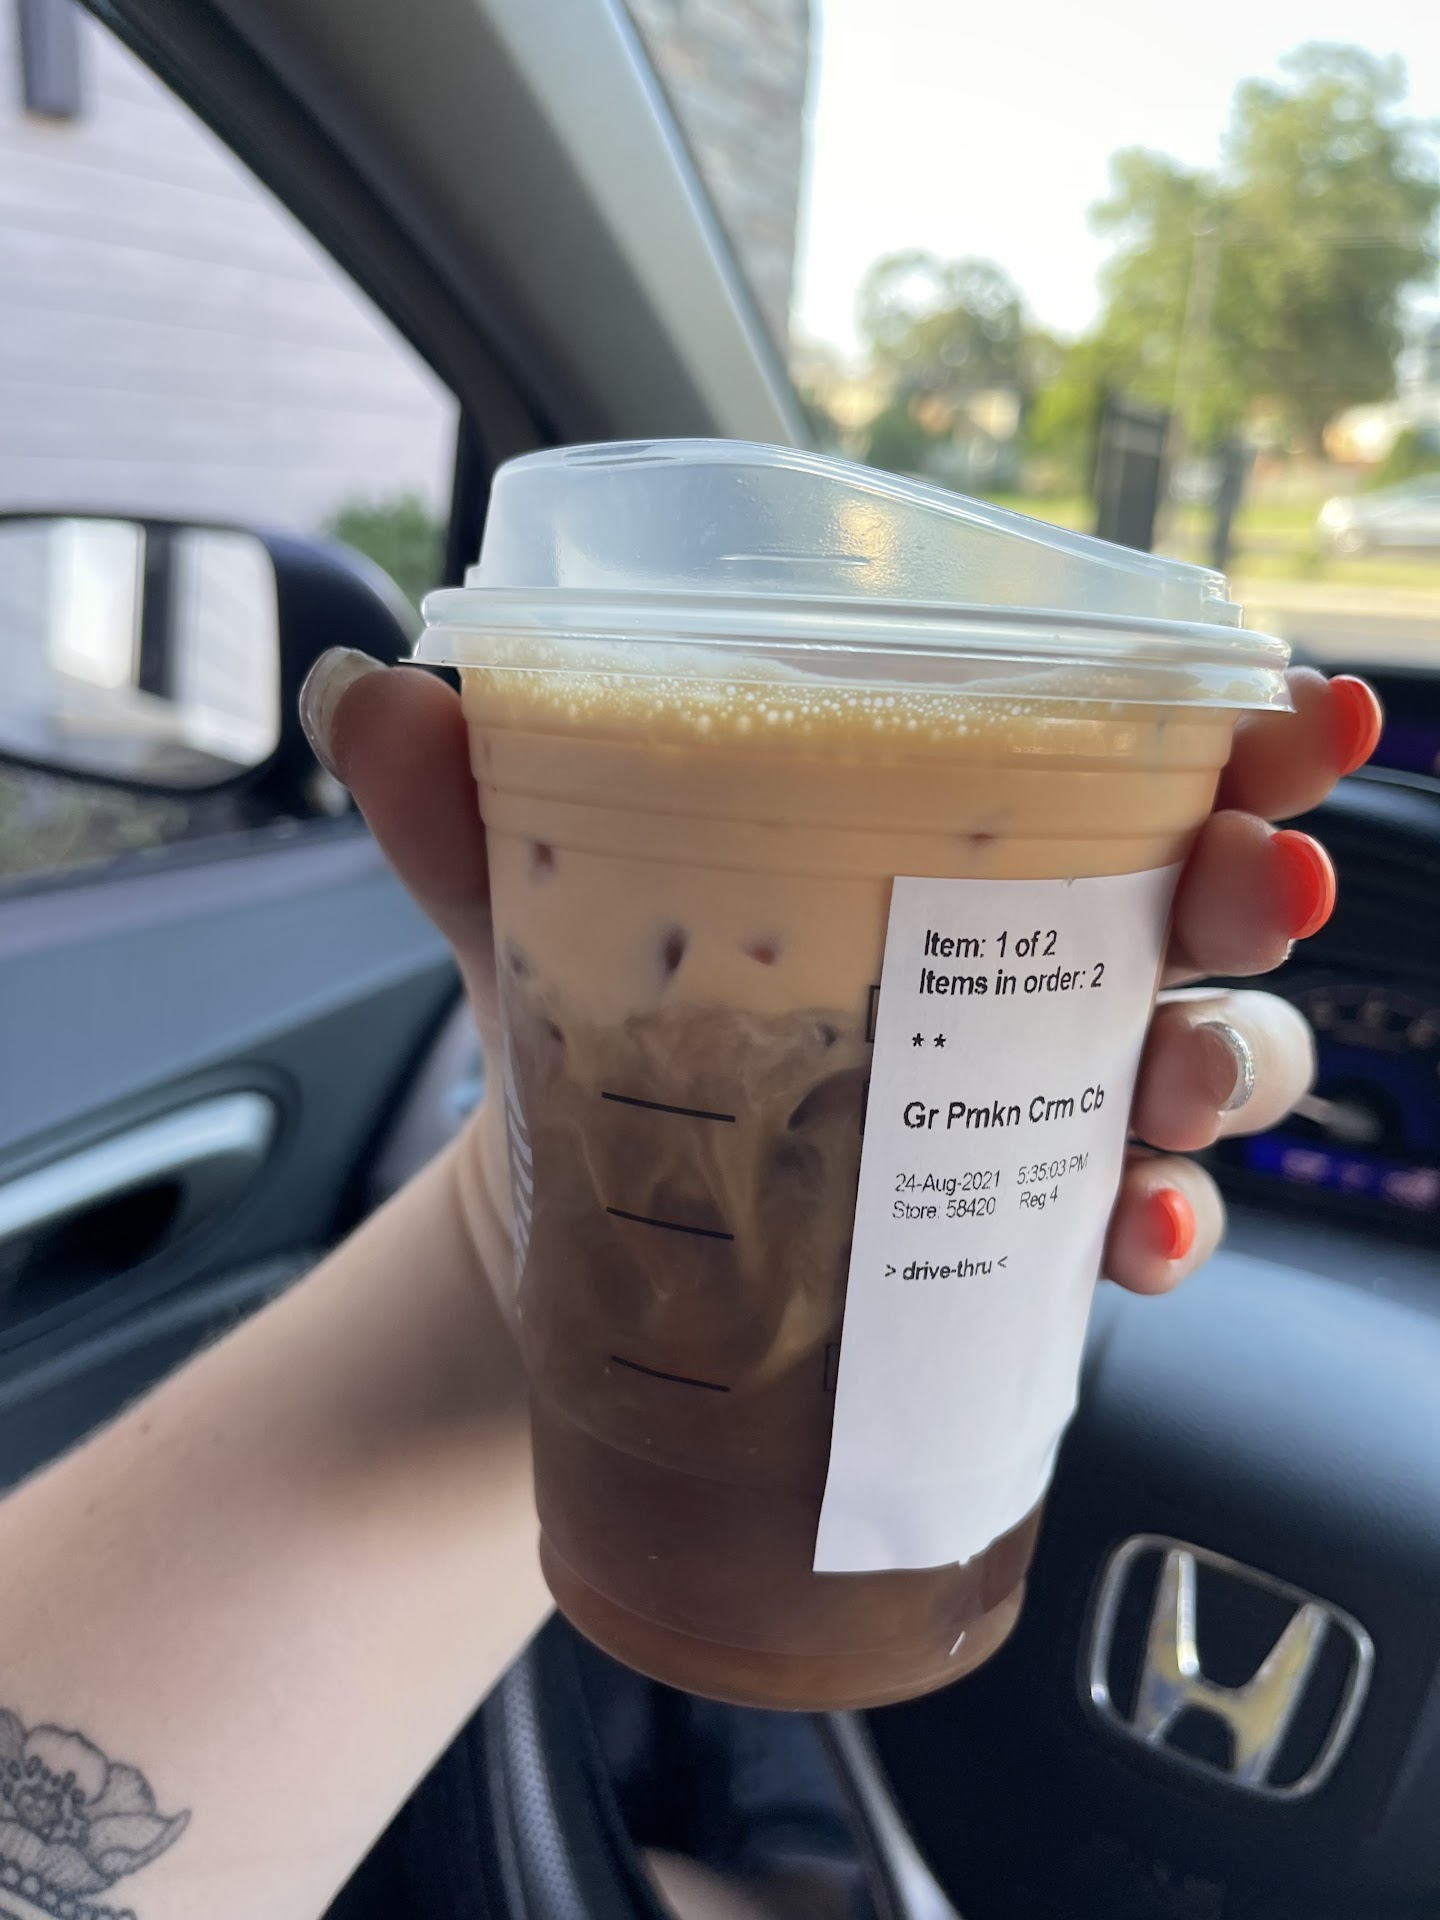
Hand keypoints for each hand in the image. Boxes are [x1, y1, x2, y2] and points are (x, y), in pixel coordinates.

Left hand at [300, 655, 1380, 1297]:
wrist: (576, 1221)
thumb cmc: (599, 1020)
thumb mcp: (528, 900)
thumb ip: (462, 807)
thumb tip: (364, 694)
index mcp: (951, 850)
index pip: (1133, 770)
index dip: (1244, 737)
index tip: (1300, 708)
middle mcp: (1022, 964)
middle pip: (1201, 915)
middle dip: (1256, 892)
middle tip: (1254, 883)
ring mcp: (1027, 1102)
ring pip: (1196, 1070)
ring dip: (1224, 1071)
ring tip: (1171, 1089)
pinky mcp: (1008, 1230)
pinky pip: (1123, 1228)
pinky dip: (1153, 1234)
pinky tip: (1127, 1241)